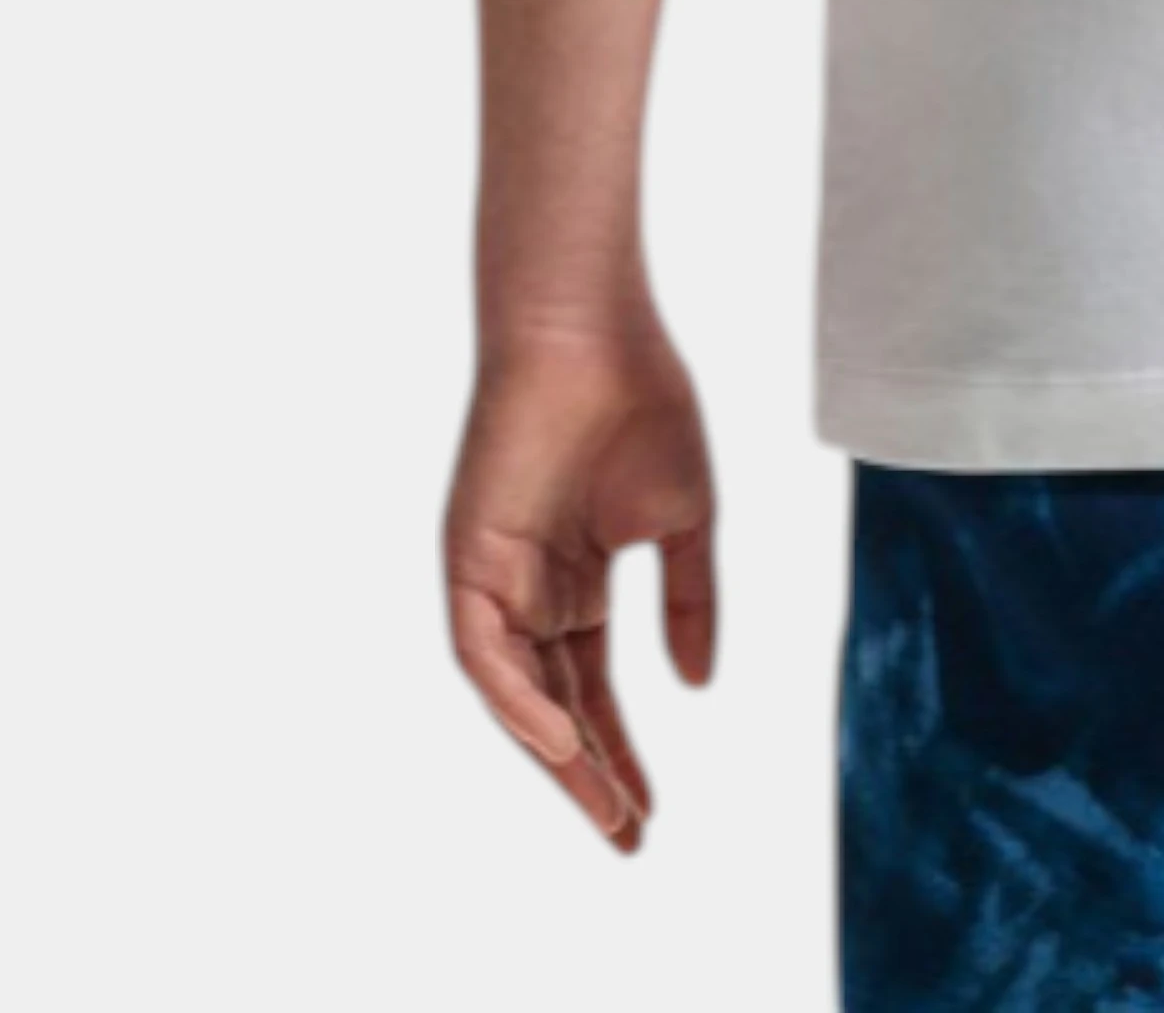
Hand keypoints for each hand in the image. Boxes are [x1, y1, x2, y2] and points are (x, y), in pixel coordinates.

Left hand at [443, 314, 718, 851]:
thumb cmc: (640, 401)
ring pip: (517, 694)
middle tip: (626, 837)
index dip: (620, 753)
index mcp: (578, 581)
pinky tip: (559, 738)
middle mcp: (531, 591)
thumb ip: (690, 601)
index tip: (651, 814)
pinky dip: (518, 700)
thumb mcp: (683, 518)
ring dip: (555, 754)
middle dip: (589, 776)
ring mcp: (496, 577)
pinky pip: (484, 652)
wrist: (592, 327)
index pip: (593, 690)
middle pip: (555, 708)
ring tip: (601, 805)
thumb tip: (694, 686)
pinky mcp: (469, 558)